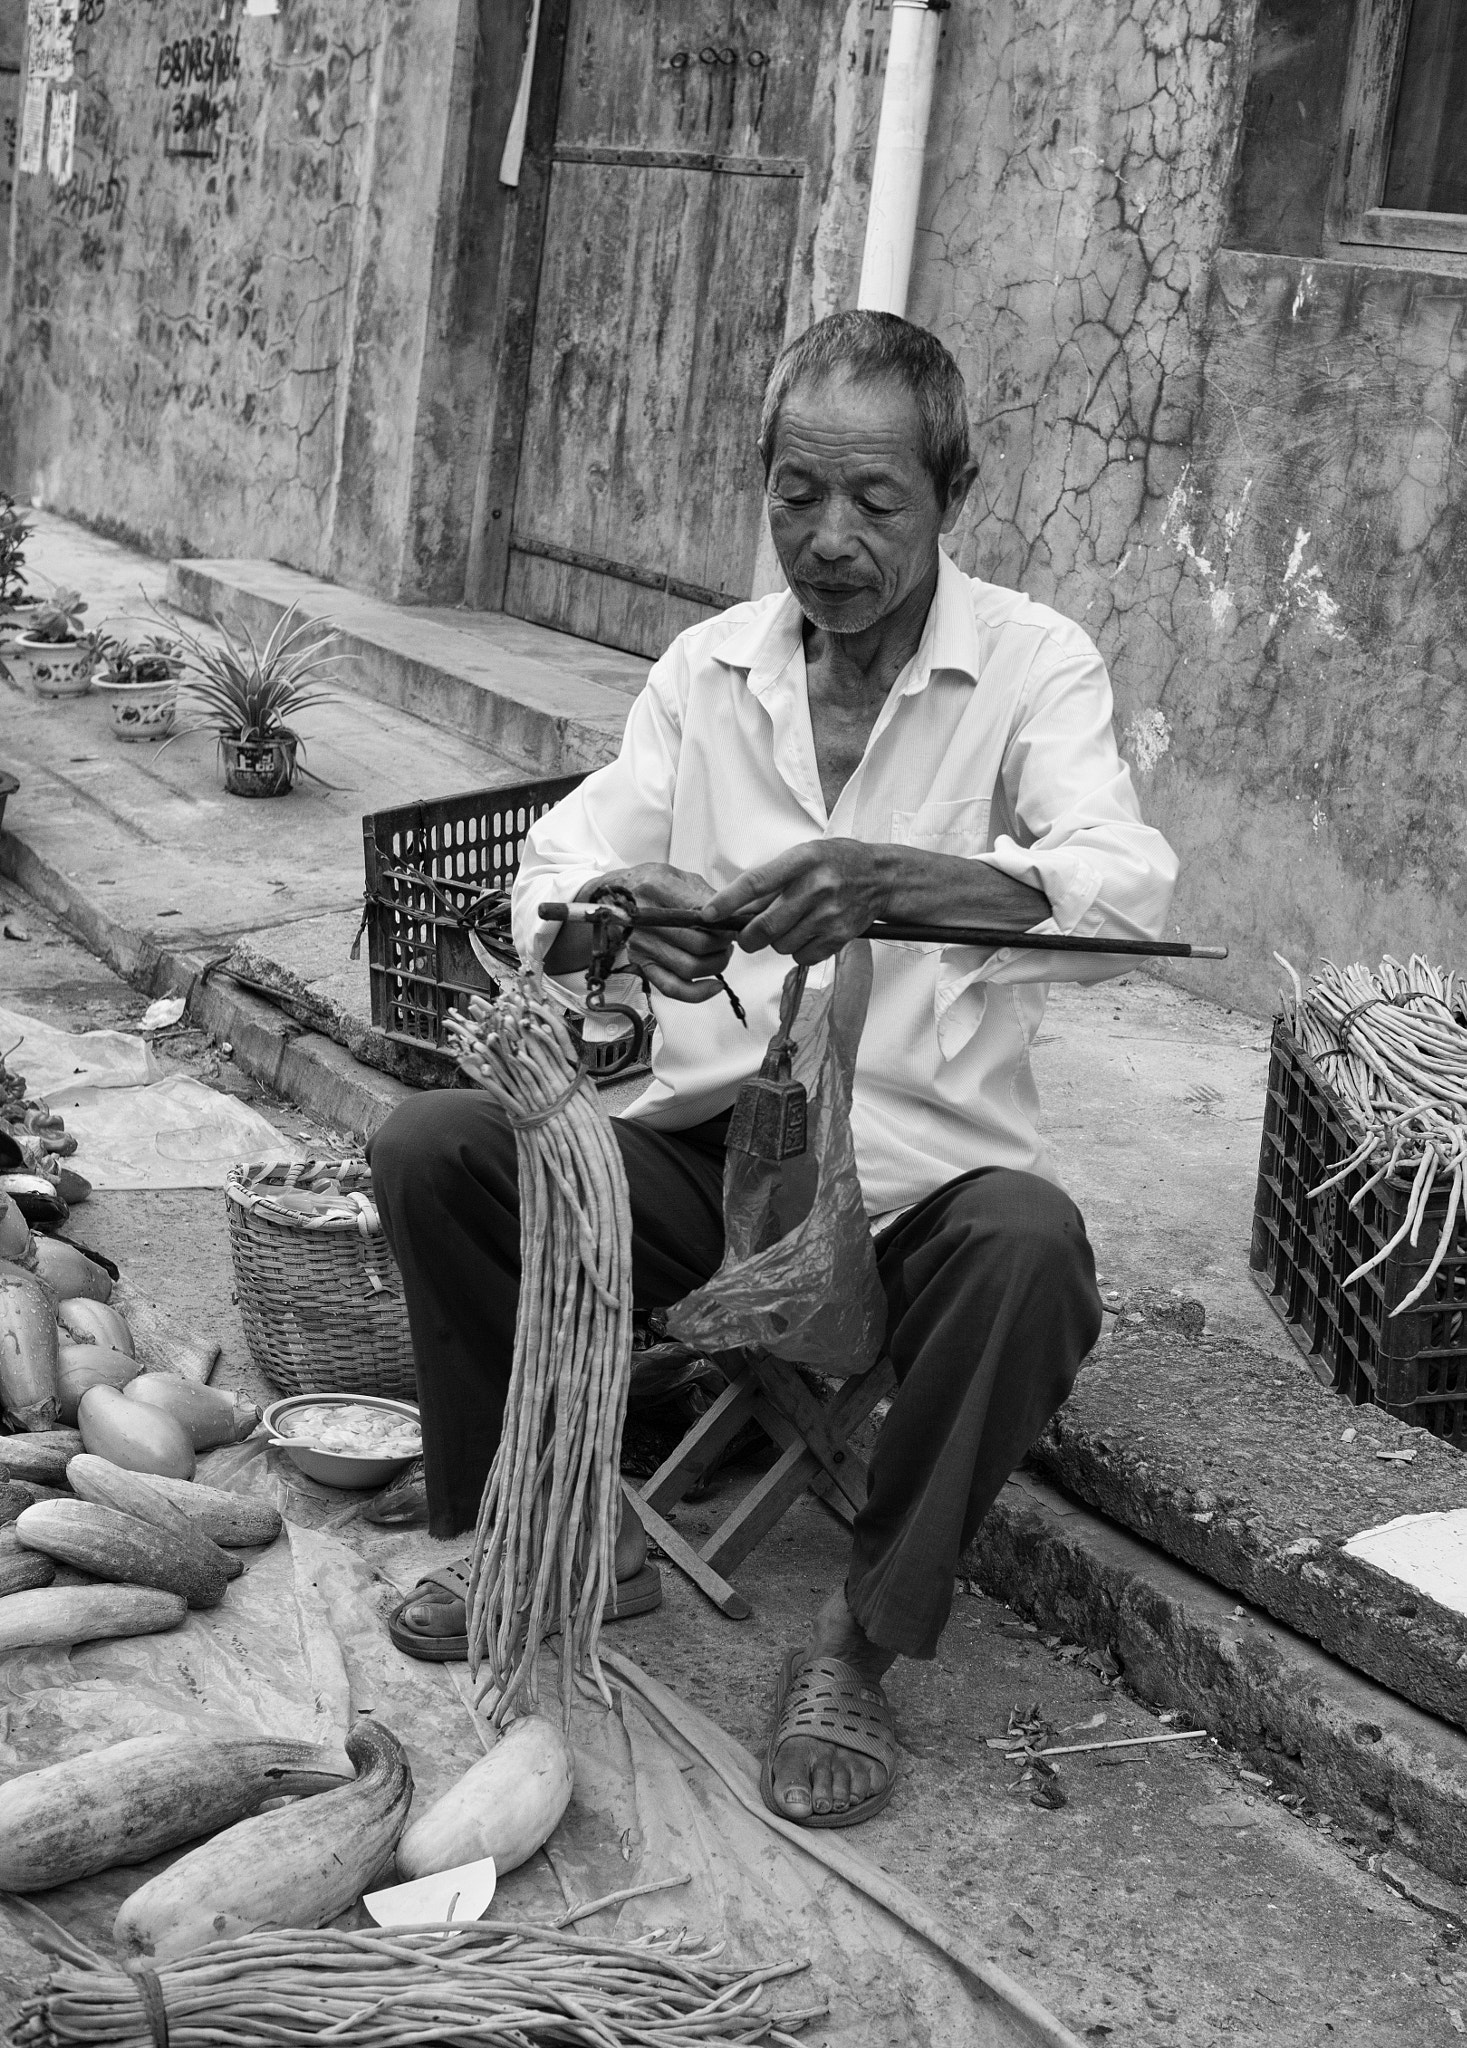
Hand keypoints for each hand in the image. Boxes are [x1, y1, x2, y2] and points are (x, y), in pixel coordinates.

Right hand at [594, 864, 733, 1003]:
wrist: (614, 896)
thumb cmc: (650, 884)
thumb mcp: (679, 876)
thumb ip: (706, 894)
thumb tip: (734, 915)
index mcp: (656, 888)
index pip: (702, 914)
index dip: (725, 923)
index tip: (734, 924)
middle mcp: (646, 919)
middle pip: (699, 943)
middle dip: (724, 944)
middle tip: (730, 939)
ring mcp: (643, 944)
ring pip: (691, 967)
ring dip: (716, 964)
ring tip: (721, 952)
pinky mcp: (642, 963)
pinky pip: (672, 987)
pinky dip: (698, 992)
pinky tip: (714, 985)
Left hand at [702, 840, 892, 964]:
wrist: (880, 877)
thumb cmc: (836, 862)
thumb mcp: (803, 857)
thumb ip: (770, 880)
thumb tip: (733, 907)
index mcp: (803, 860)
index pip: (756, 883)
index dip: (727, 902)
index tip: (707, 914)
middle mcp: (817, 887)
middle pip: (765, 926)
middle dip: (746, 937)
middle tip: (745, 936)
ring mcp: (830, 914)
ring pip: (780, 945)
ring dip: (774, 942)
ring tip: (788, 926)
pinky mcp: (839, 936)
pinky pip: (801, 956)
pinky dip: (796, 951)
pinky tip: (805, 934)